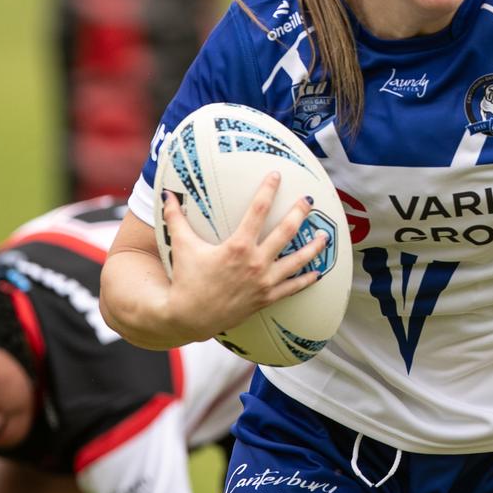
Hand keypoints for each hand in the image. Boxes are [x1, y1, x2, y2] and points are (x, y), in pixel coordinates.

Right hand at [160, 171, 325, 340]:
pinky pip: (293, 288)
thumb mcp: (182, 246)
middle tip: (309, 199)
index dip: (268, 190)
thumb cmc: (185, 279)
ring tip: (325, 235)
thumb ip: (176, 218)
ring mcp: (264, 282)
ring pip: (297, 261)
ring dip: (313, 247)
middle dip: (299, 212)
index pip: (258, 210)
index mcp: (237, 246)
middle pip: (285, 231)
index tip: (277, 175)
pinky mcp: (266, 298)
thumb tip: (166, 193)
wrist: (189, 317)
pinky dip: (307, 279)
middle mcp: (255, 262)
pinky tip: (319, 272)